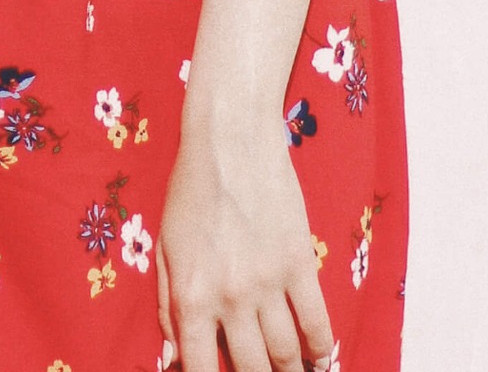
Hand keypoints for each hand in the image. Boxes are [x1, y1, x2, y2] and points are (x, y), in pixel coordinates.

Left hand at [156, 104, 333, 371]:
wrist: (230, 139)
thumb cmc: (190, 189)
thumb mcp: (166, 247)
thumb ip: (167, 306)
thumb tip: (173, 355)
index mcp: (191, 296)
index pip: (202, 370)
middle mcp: (229, 298)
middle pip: (252, 368)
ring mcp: (268, 282)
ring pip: (286, 353)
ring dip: (290, 371)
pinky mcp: (299, 262)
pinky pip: (316, 321)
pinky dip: (321, 348)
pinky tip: (319, 358)